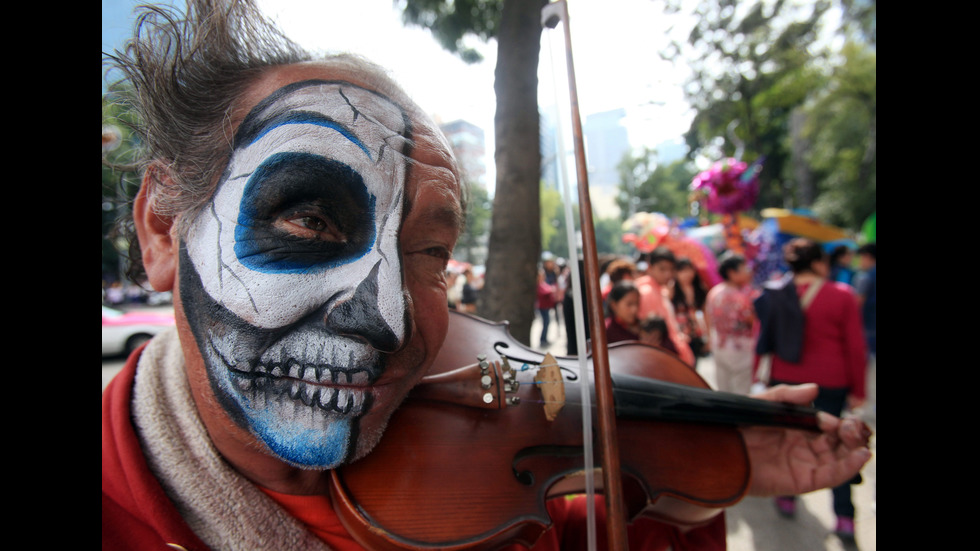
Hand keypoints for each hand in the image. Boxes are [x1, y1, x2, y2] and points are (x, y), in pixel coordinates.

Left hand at [741, 384, 871, 496]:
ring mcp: (805, 464)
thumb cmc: (737, 426)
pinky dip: (849, 466)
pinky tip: (860, 455)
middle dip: (852, 433)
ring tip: (859, 440)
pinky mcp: (802, 480)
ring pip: (840, 458)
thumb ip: (786, 395)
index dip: (840, 423)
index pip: (829, 426)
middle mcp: (805, 446)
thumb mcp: (762, 403)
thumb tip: (815, 389)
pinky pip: (831, 475)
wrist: (718, 449)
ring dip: (856, 449)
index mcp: (798, 428)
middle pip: (840, 442)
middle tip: (853, 427)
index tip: (838, 420)